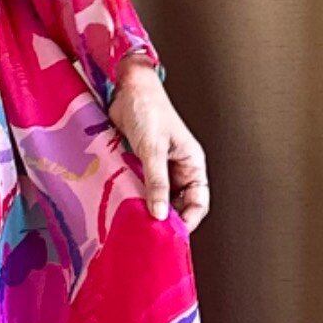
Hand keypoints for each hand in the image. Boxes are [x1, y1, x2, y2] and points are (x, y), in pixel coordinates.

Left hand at [107, 64, 209, 230]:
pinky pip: (140, 188)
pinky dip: (134, 198)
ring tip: (136, 222)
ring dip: (147, 209)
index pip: (198, 202)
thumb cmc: (148, 110)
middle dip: (165, 219)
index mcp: (192, 164)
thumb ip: (156, 182)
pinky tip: (124, 206)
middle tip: (150, 233)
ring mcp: (158, 168)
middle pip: (177, 204)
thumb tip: (159, 214)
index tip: (171, 234)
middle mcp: (178, 169)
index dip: (188, 220)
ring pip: (157, 198)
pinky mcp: (139, 165)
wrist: (126, 88)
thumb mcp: (153, 149)